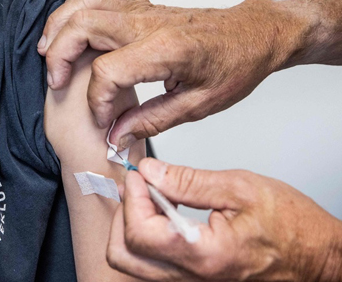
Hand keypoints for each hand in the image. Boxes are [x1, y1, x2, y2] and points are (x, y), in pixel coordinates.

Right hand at [38, 0, 306, 149]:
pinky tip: (74, 19)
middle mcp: (148, 23)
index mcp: (166, 51)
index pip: (108, 72)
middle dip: (59, 56)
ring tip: (50, 53)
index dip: (95, 102)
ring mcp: (142, 8)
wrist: (252, 34)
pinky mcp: (140, 3)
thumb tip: (115, 134)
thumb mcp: (199, 105)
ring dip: (59, 25)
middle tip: (57, 83)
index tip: (103, 121)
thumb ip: (151, 121)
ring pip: (83, 1)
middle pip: (83, 26)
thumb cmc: (234, 66)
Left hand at [107, 158, 341, 280]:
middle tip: (140, 187)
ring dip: (131, 226)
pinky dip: (147, 238)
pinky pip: (154, 265)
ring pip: (134, 264)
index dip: (133, 196)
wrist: (319, 254)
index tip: (141, 173)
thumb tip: (151, 172)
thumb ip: (188, 180)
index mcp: (203, 254)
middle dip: (123, 214)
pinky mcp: (195, 280)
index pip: (139, 232)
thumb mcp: (240, 188)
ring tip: (151, 198)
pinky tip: (163, 213)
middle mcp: (193, 277)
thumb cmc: (293, 225)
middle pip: (123, 255)